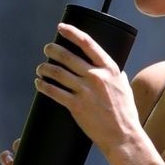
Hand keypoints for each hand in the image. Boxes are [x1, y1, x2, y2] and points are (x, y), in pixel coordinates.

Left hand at [33, 19, 138, 159]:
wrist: (123, 136)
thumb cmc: (125, 114)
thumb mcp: (125, 89)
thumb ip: (118, 77)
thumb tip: (116, 70)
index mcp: (109, 69)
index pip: (87, 43)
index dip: (71, 32)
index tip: (61, 28)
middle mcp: (96, 76)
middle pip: (67, 56)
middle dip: (52, 50)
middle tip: (47, 49)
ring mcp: (85, 91)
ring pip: (57, 73)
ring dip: (45, 68)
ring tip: (40, 68)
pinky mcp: (76, 106)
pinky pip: (54, 92)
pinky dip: (43, 86)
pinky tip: (39, 84)